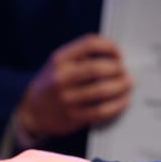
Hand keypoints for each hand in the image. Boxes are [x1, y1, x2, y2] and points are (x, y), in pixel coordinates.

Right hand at [15, 34, 131, 141]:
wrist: (33, 111)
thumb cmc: (52, 83)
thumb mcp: (58, 63)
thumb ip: (81, 56)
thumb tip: (114, 55)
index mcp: (59, 59)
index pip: (89, 44)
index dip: (109, 47)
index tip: (118, 53)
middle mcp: (61, 77)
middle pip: (97, 68)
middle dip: (117, 69)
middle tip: (125, 71)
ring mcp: (67, 99)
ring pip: (102, 90)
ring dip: (121, 86)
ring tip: (127, 84)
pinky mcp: (74, 117)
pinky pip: (101, 111)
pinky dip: (117, 105)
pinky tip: (123, 100)